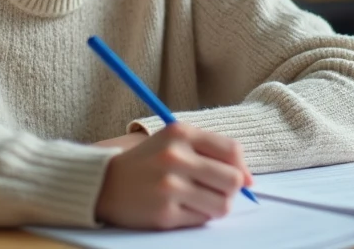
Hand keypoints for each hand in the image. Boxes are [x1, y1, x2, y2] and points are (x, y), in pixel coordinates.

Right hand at [95, 122, 252, 229]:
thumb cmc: (148, 162)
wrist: (104, 184)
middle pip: (233, 180)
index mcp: (181, 133)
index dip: (243, 168)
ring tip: (201, 200)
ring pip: (222, 204)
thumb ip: (210, 150)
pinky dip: (199, 216)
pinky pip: (202, 220)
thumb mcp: (174, 141)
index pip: (232, 150)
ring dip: (217, 206)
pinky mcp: (164, 214)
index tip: (243, 179)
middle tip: (217, 190)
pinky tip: (183, 208)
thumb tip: (249, 179)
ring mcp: (169, 187)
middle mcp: (175, 157)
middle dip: (231, 189)